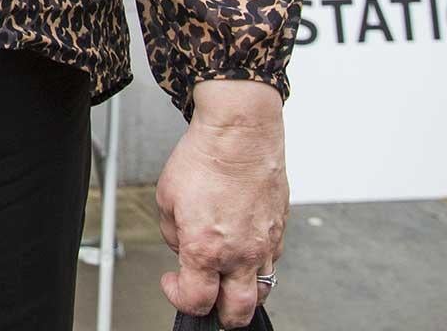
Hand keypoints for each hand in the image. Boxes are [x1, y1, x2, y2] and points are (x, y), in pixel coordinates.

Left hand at [155, 79, 287, 328]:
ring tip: (226, 279)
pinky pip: (271, 263)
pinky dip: (256, 265)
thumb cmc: (203, 158)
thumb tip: (184, 248)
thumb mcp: (167, 198)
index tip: (173, 282)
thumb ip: (173, 233)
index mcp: (205, 249)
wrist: (240, 133)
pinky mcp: (280, 232)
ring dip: (242, 294)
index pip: (196, 301)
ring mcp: (264, 246)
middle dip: (220, 316)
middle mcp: (239, 255)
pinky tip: (242, 248)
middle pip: (238, 313)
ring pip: (262, 293)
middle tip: (207, 299)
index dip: (178, 298)